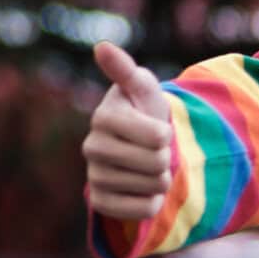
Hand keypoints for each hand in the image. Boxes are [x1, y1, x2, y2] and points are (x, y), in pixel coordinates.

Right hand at [83, 41, 173, 224]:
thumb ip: (127, 71)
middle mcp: (92, 147)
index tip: (156, 129)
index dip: (166, 134)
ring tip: (148, 168)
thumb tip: (102, 47)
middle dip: (166, 159)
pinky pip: (143, 210)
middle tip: (154, 152)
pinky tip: (143, 190)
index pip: (158, 137)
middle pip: (157, 163)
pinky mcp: (100, 203)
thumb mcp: (142, 88)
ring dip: (161, 180)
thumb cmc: (144, 112)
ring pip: (153, 187)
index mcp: (102, 117)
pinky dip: (152, 202)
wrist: (139, 150)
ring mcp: (94, 177)